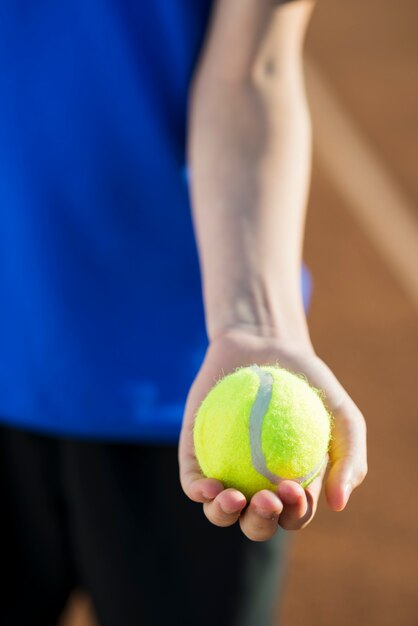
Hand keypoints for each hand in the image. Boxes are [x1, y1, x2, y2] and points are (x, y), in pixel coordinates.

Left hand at [179, 328, 367, 540]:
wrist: (266, 345)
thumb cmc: (309, 384)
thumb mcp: (343, 414)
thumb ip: (350, 458)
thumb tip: (337, 504)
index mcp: (291, 486)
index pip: (294, 514)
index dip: (294, 514)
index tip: (291, 489)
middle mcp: (256, 485)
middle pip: (256, 521)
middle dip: (260, 522)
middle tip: (264, 498)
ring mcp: (224, 472)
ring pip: (220, 511)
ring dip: (224, 515)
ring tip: (232, 499)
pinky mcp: (195, 456)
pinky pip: (193, 481)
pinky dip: (199, 491)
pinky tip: (207, 486)